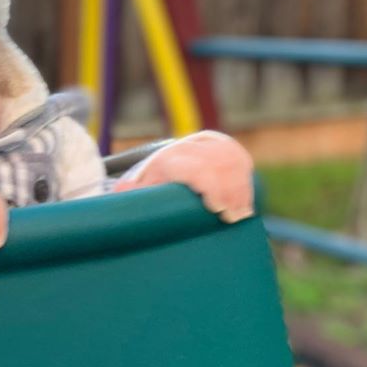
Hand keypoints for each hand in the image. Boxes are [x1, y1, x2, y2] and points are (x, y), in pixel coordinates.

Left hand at [112, 130, 253, 223]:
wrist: (181, 152)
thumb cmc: (162, 178)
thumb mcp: (147, 185)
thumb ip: (135, 193)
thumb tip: (119, 193)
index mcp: (172, 160)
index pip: (194, 168)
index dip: (208, 185)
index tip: (215, 207)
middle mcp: (194, 149)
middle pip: (217, 167)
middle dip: (228, 192)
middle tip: (232, 217)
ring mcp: (214, 148)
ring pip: (232, 165)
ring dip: (240, 191)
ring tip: (241, 215)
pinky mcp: (231, 150)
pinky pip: (242, 163)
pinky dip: (246, 184)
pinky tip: (247, 204)